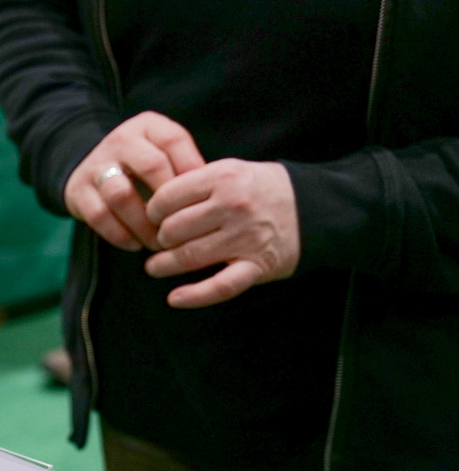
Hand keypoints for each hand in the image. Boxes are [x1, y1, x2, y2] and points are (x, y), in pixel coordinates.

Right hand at [65, 112, 205, 251]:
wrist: (89, 168)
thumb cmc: (141, 167)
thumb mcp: (163, 153)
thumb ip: (185, 168)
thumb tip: (211, 199)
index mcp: (147, 126)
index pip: (174, 140)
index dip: (190, 171)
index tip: (202, 201)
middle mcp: (120, 140)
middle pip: (150, 166)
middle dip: (168, 202)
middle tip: (180, 228)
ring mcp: (96, 165)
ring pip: (121, 195)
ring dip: (143, 224)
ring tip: (158, 242)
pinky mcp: (78, 191)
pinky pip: (99, 216)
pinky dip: (120, 234)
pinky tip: (135, 244)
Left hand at [144, 159, 299, 307]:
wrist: (317, 207)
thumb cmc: (263, 190)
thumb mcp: (232, 171)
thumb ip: (197, 183)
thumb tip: (153, 204)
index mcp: (223, 177)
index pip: (167, 197)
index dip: (152, 211)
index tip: (152, 218)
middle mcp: (233, 206)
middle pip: (173, 230)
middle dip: (159, 240)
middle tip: (159, 244)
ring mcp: (245, 238)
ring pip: (188, 257)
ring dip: (164, 266)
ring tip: (155, 267)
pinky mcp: (257, 266)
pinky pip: (220, 286)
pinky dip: (195, 296)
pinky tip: (175, 299)